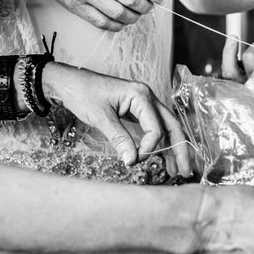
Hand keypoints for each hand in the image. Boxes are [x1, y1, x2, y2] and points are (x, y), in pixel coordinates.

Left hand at [41, 62, 191, 173]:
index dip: (149, 147)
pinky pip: (154, 127)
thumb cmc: (83, 93)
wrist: (68, 82)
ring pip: (166, 128)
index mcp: (141, 95)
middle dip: (179, 149)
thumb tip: (132, 160)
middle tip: (184, 171)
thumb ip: (119, 138)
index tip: (134, 160)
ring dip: (172, 148)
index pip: (156, 128)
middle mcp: (148, 98)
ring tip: (176, 170)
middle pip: (172, 126)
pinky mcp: (137, 111)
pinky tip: (162, 158)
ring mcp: (144, 104)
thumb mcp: (100, 117)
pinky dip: (159, 143)